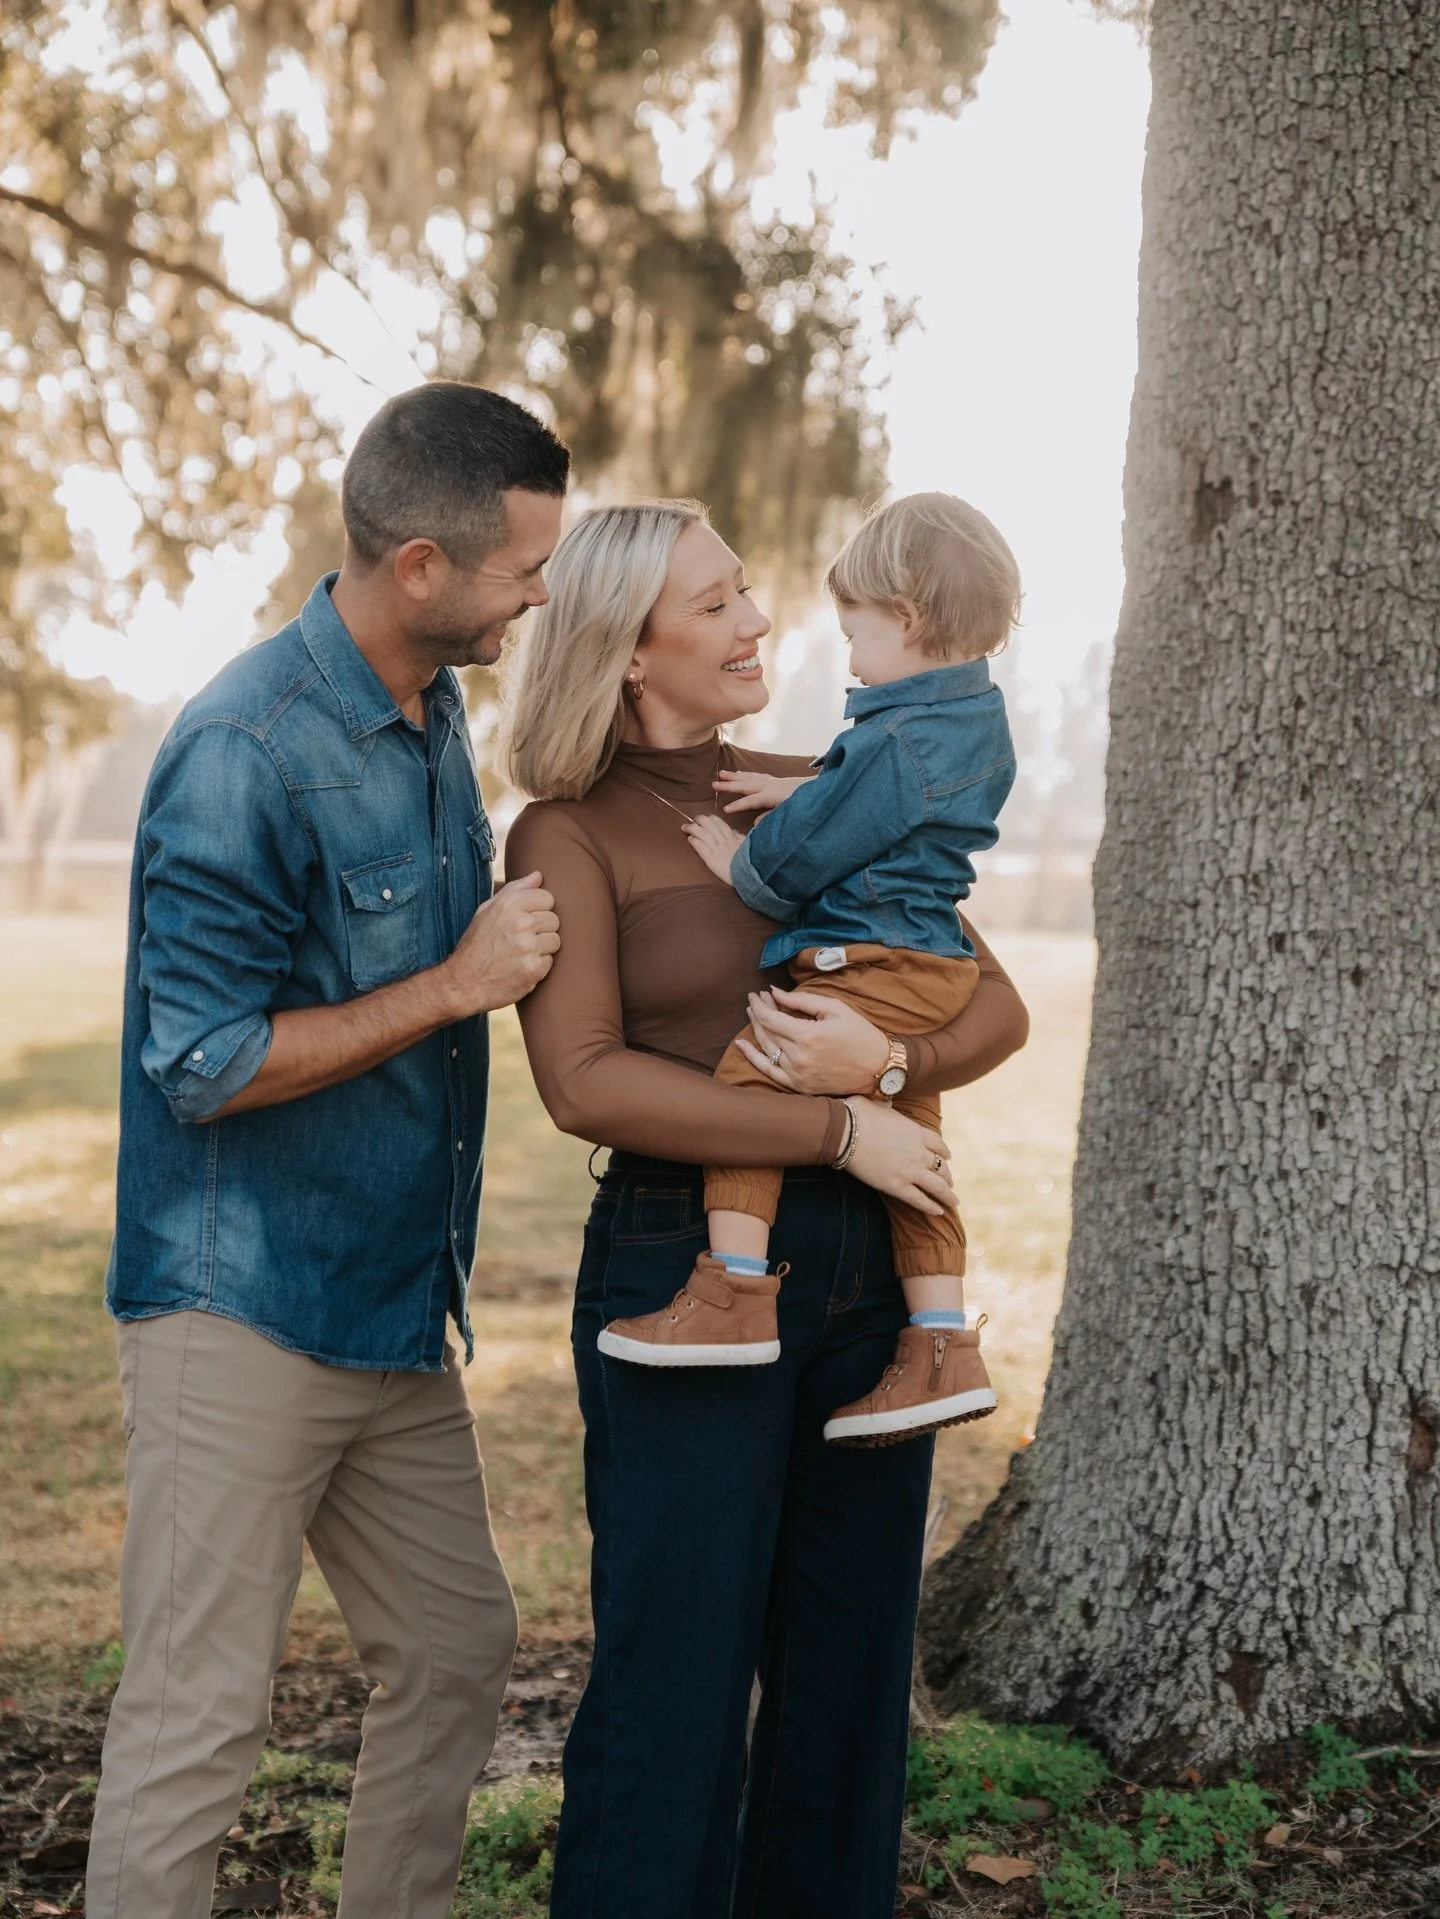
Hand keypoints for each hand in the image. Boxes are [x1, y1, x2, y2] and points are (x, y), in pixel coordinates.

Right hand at [443, 871, 559, 1013]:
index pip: (547, 898)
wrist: (463, 982)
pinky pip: (550, 961)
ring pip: (555, 940)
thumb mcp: (486, 910)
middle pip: (554, 919)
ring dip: (542, 948)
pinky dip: (538, 966)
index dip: (538, 910)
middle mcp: (521, 923)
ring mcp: (529, 947)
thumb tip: (538, 875)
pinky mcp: (534, 968)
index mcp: (509, 904)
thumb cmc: (476, 944)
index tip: (524, 921)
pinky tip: (521, 967)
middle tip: (520, 940)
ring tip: (521, 953)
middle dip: (541, 930)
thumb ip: (515, 890)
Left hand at [682, 815, 744, 885]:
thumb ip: (740, 838)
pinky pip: (702, 848)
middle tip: (694, 819)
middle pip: (710, 826)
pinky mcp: (712, 861)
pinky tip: (690, 839)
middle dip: (700, 820)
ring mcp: (718, 851)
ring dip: (693, 829)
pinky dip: (695, 842)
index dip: (712, 819)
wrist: (750, 877)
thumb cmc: (751, 864)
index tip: (707, 818)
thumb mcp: (749, 847)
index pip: (720, 823)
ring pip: (704, 834)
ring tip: (685, 827)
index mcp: (734, 839)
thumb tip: (733, 831)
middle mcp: (725, 842)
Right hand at [713, 769, 813, 817]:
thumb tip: (755, 824)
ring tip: (721, 774)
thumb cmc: (803, 803)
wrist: (818, 789)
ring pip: (749, 777)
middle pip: (746, 785)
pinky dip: (745, 775)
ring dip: (734, 776)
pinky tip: (739, 774)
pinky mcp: (774, 779)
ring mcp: (772, 781)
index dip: (738, 806)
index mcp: (772, 795)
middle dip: (729, 785)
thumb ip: (771, 818)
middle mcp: (769, 786)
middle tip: (713, 785)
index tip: (725, 809)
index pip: (751, 801)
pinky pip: (755, 776)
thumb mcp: (788, 814)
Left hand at [734, 987, 889, 1094]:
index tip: (756, 994)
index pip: (771, 1017)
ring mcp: (797, 1074)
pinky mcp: (799, 1086)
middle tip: (756, 1000)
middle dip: (758, 1012)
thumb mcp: (835, 1008)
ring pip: (766, 1049)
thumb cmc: (860, 1034)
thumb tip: (775, 993)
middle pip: (766, 1031)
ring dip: (756, 1030)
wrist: (879, 1068)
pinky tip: (742, 1046)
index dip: (760, 1004)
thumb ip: (802, 1000)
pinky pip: (769, 1072)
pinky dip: (754, 1058)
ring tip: (752, 1015)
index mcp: (807, 1036)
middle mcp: (798, 1057)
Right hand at [845, 1099, 956, 1216]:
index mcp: (916, 1131)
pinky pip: (919, 1200)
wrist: (845, 1131)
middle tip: (949, 1182)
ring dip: (947, 1194)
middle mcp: (918, 1152)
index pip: (938, 1144)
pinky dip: (931, 1207)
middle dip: (946, 1175)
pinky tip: (939, 1212)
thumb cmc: (858, 1114)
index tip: (947, 1157)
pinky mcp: (896, 1186)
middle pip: (940, 1166)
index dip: (944, 1152)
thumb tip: (886, 1103)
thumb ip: (888, 1107)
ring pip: (937, 1186)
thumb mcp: (879, 1104)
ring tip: (953, 1201)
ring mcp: (909, 1170)